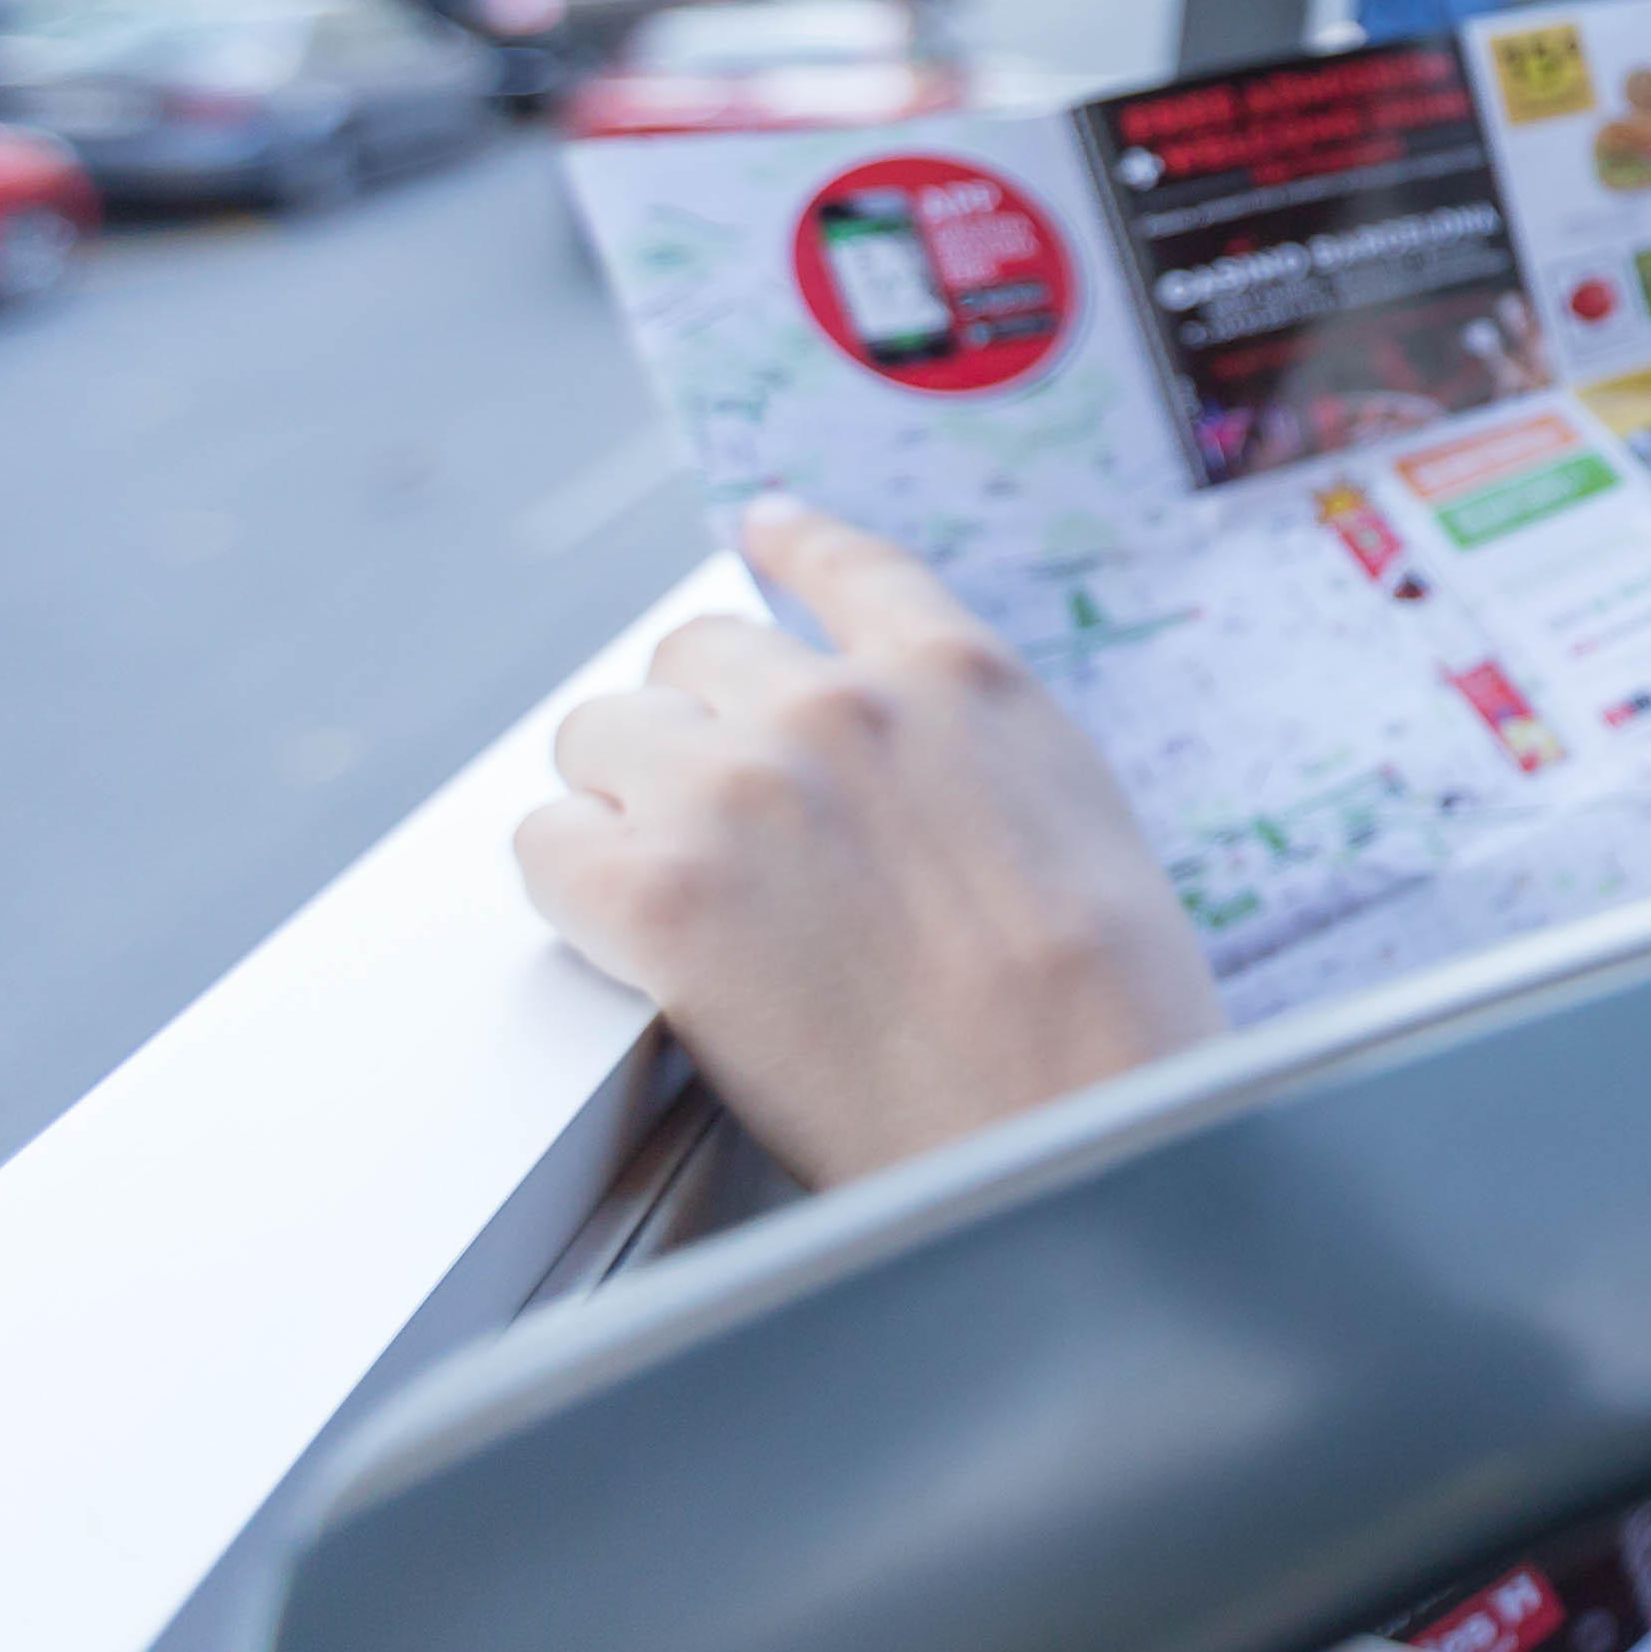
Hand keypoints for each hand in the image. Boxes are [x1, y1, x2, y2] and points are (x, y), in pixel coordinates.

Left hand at [523, 499, 1223, 1186]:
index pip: (846, 566)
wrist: (1066, 1118)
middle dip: (700, 721)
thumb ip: (978, 750)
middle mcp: (836, 704)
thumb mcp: (1081, 815)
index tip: (759, 533)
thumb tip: (913, 759)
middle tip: (717, 811)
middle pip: (692, 653)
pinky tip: (624, 929)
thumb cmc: (1105, 1009)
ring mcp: (736, 788)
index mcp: (957, 677)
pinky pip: (545, 844)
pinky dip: (573, 884)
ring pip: (599, 734)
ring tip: (672, 879)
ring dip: (623, 795)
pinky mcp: (656, 893)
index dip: (788, 546)